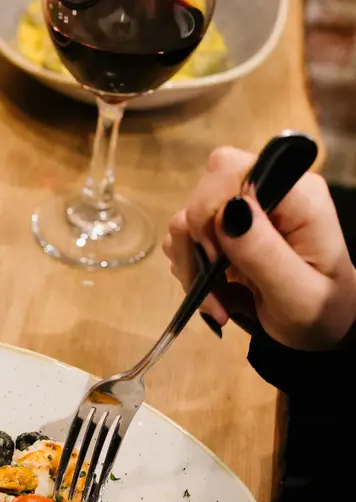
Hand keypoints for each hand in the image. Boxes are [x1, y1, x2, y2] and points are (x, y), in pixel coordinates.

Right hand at [162, 146, 355, 350]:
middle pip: (200, 195)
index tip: (214, 259)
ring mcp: (241, 212)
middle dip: (194, 246)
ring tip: (217, 302)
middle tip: (213, 287)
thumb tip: (227, 211)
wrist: (319, 326)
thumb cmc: (319, 311)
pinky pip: (186, 242)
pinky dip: (191, 272)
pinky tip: (214, 296)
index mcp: (294, 195)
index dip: (208, 211)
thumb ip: (263, 251)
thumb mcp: (296, 293)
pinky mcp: (224, 232)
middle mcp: (264, 193)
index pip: (229, 170)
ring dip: (190, 266)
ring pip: (185, 222)